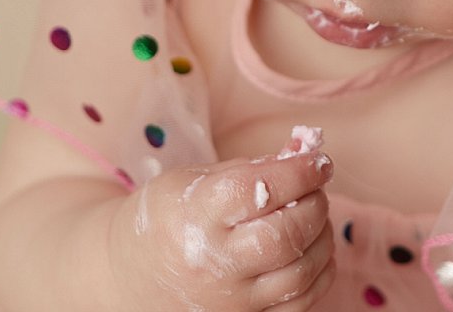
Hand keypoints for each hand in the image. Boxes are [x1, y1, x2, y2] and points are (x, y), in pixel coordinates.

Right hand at [109, 149, 336, 310]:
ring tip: (313, 216)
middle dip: (315, 204)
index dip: (299, 172)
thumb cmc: (166, 219)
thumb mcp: (192, 180)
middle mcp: (213, 262)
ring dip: (322, 236)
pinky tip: (312, 248)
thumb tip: (303, 155)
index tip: (318, 161)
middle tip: (316, 188)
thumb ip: (248, 169)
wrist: (130, 276)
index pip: (259, 190)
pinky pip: (301, 302)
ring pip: (300, 271)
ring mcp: (231, 299)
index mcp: (195, 215)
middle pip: (284, 235)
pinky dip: (320, 271)